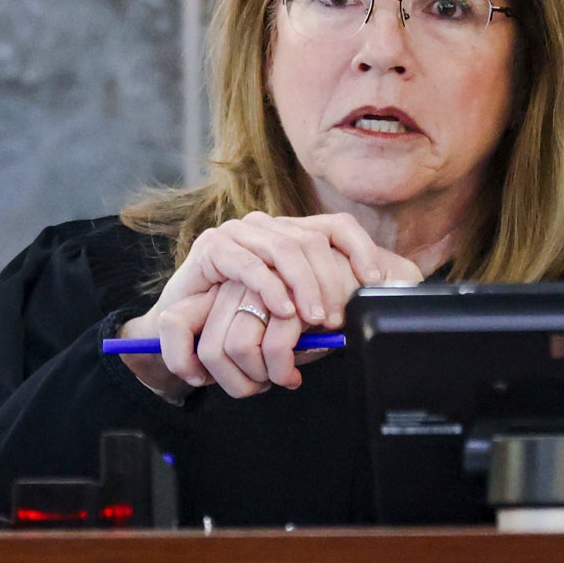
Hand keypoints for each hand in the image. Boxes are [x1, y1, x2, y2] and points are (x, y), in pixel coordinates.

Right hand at [118, 213, 422, 400]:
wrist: (187, 336)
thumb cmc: (249, 325)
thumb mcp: (298, 314)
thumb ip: (328, 304)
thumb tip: (374, 304)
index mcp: (292, 234)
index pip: (338, 227)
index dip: (361, 249)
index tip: (376, 282)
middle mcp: (268, 226)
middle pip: (312, 241)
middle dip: (330, 281)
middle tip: (338, 318)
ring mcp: (239, 232)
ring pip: (284, 248)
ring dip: (304, 287)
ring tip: (316, 319)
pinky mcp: (213, 247)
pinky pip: (248, 263)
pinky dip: (269, 288)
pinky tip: (284, 311)